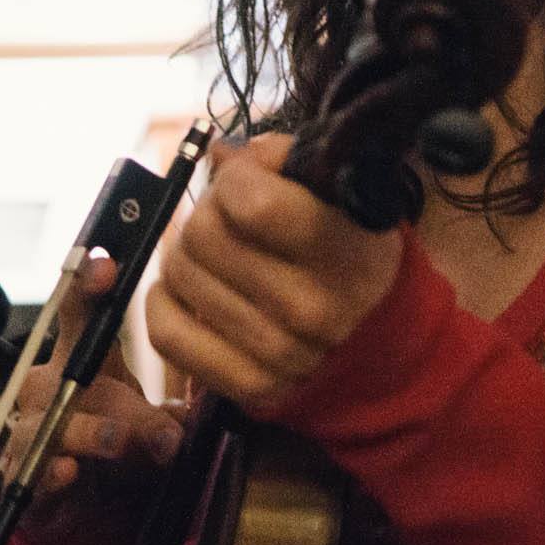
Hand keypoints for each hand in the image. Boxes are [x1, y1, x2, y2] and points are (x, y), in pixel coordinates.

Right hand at [4, 253, 185, 535]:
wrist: (83, 502)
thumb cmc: (116, 440)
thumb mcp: (147, 421)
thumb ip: (167, 417)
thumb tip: (185, 417)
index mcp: (79, 357)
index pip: (80, 310)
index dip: (88, 283)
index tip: (105, 266)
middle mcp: (47, 385)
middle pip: (75, 373)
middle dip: (121, 397)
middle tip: (162, 425)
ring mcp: (30, 427)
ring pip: (57, 422)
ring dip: (93, 433)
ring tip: (118, 442)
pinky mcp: (22, 474)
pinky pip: (33, 469)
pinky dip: (51, 473)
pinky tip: (67, 472)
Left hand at [145, 133, 404, 415]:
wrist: (380, 341)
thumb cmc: (350, 249)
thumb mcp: (339, 194)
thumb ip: (282, 161)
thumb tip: (221, 156)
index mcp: (342, 251)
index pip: (252, 204)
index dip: (237, 178)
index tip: (250, 178)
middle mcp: (312, 309)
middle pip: (203, 235)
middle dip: (208, 209)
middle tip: (228, 213)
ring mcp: (279, 355)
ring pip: (178, 276)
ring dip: (186, 252)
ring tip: (215, 250)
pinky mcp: (249, 387)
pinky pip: (166, 332)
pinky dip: (163, 301)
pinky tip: (189, 285)